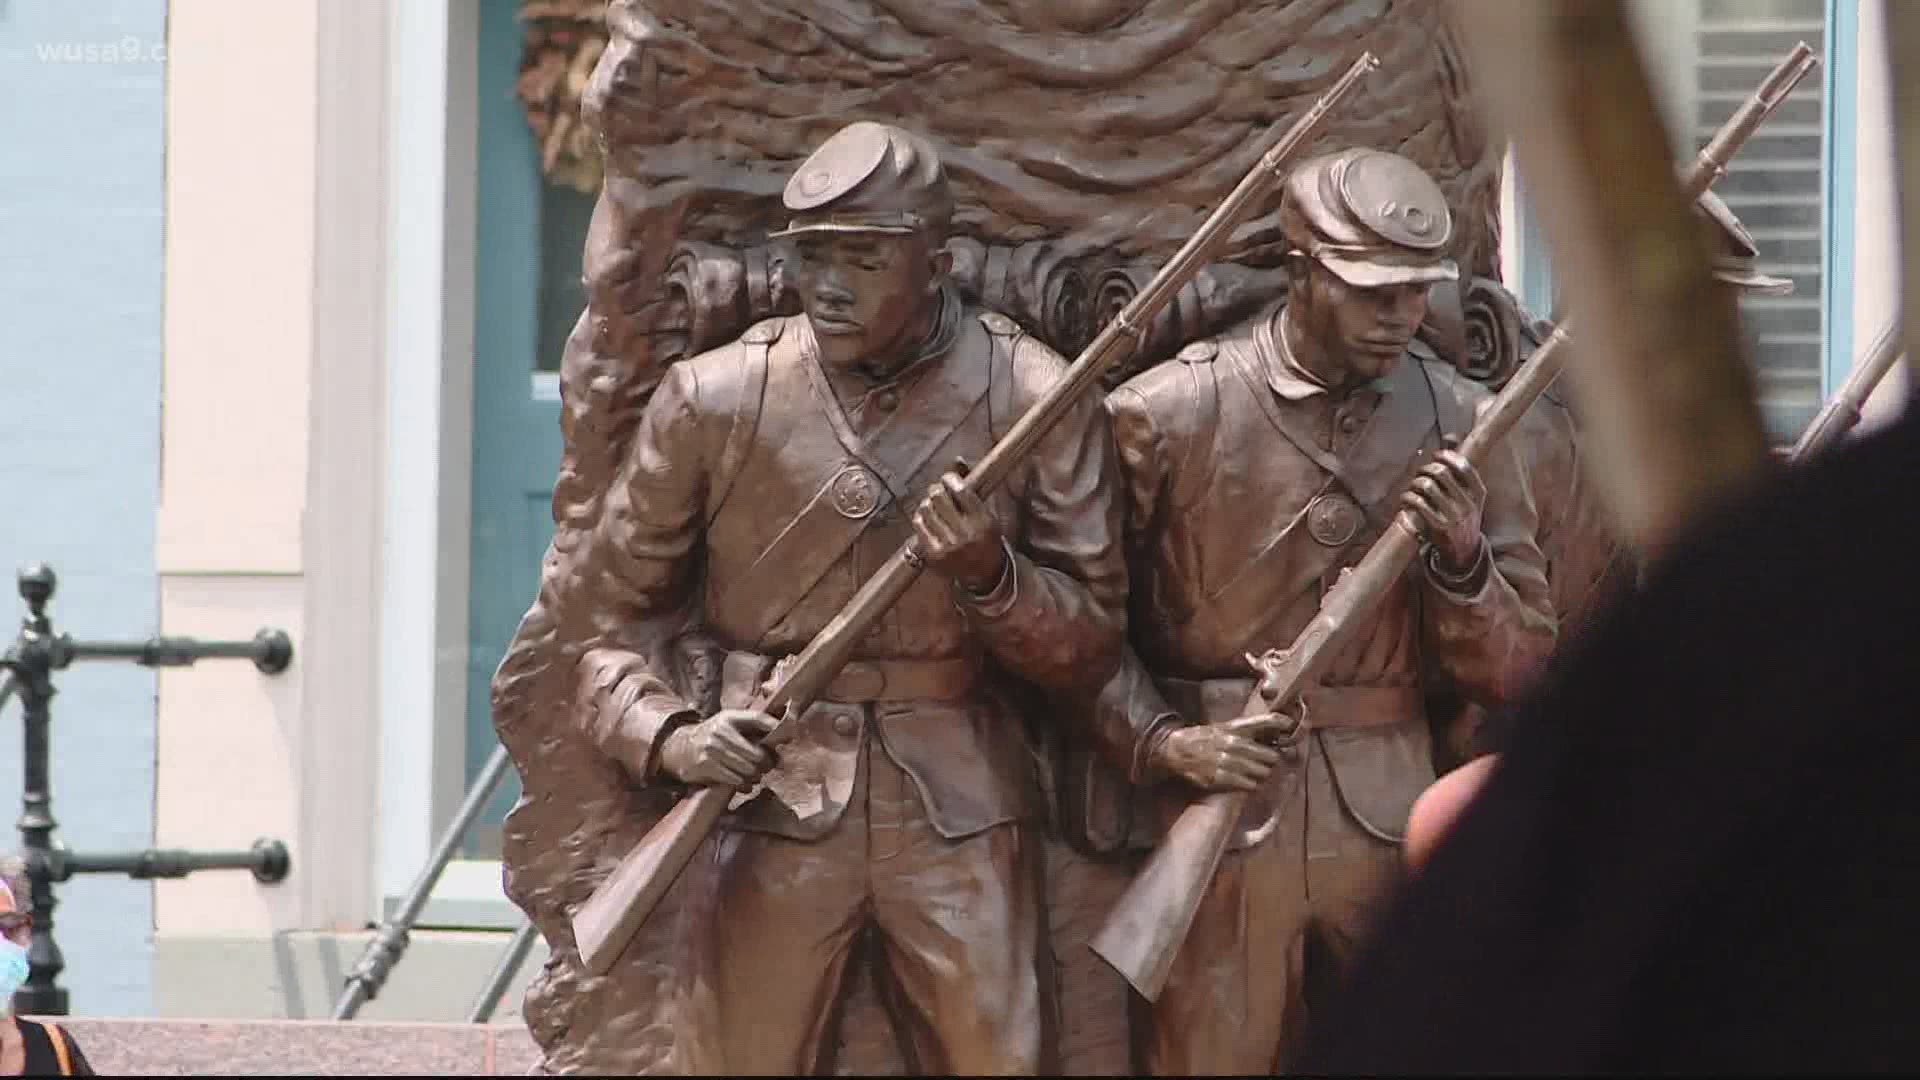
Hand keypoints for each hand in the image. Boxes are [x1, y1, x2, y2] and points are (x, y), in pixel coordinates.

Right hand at [658, 709, 777, 788]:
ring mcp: (712, 750)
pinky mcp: (706, 767)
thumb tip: (786, 736)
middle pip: (757, 753)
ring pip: (748, 769)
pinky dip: (744, 785)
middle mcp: (720, 731)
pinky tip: (746, 783)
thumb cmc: (713, 736)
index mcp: (729, 717)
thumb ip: (754, 727)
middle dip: (767, 763)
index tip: (790, 736)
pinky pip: (735, 780)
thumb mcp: (730, 724)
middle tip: (768, 766)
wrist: (680, 748)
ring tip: (756, 775)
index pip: (758, 719)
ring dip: (756, 776)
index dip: (775, 728)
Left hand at [912, 471, 1007, 592]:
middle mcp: (965, 534)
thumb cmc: (985, 538)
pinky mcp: (933, 554)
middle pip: (938, 497)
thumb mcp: (986, 514)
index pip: (960, 490)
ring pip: (925, 509)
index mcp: (982, 522)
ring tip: (934, 506)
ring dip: (928, 503)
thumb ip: (971, 488)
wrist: (983, 574)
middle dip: (937, 490)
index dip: (950, 479)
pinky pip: (918, 525)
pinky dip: (921, 517)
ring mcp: (947, 546)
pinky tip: (928, 519)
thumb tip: (957, 460)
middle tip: (938, 492)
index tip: (948, 478)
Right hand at [1151, 713, 1301, 792]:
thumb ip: (1246, 730)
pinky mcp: (1219, 778)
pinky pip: (1247, 784)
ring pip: (1261, 772)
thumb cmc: (1204, 738)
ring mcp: (1226, 761)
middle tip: (1269, 761)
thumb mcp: (1224, 727)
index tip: (1289, 725)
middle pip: (1270, 755)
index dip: (1281, 723)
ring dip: (1262, 774)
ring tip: (1258, 772)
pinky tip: (1247, 782)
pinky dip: (1251, 784)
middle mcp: (1233, 743)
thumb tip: (1273, 732)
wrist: (1176, 750)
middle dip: (1272, 760)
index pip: (1265, 722)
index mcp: (1235, 728)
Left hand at [1401, 443, 1485, 569]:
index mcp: (1478, 492)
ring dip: (1414, 483)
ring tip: (1412, 487)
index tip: (1435, 455)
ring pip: (1427, 486)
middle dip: (1425, 469)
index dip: (1445, 456)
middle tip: (1420, 473)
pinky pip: (1417, 504)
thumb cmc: (1463, 516)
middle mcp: (1468, 503)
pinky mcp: (1438, 527)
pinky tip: (1406, 499)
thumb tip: (1450, 435)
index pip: (1463, 465)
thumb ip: (1459, 467)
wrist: (1464, 552)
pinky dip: (1407, 497)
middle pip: (1440, 473)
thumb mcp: (1469, 494)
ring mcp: (1453, 516)